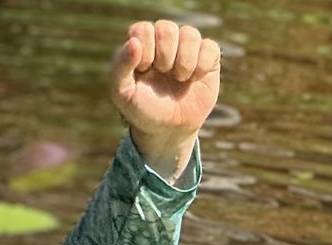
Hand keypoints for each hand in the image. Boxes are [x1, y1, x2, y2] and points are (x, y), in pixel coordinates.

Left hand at [111, 20, 221, 181]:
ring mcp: (187, 48)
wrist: (168, 130)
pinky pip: (210, 47)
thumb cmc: (142, 110)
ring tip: (179, 79)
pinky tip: (195, 79)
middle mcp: (164, 41)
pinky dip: (202, 65)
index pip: (142, 29)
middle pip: (166, 28)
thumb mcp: (122, 93)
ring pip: (190, 34)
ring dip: (184, 61)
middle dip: (164, 56)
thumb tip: (134, 42)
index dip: (145, 50)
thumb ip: (121, 67)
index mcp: (141, 44)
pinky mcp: (207, 57)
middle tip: (163, 75)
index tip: (144, 71)